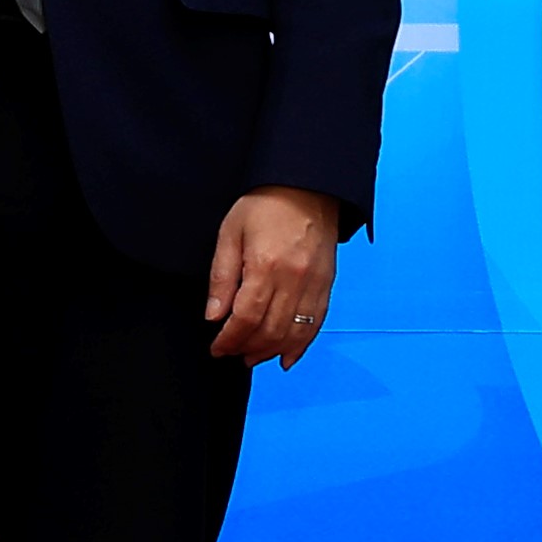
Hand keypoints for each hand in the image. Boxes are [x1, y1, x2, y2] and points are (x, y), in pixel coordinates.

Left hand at [207, 183, 352, 366]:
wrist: (307, 184)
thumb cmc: (265, 204)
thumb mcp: (230, 234)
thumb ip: (222, 278)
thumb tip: (214, 315)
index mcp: (266, 265)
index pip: (245, 318)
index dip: (228, 339)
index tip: (217, 347)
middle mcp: (294, 278)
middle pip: (270, 331)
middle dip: (247, 349)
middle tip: (232, 353)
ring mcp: (315, 283)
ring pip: (294, 333)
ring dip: (272, 351)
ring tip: (253, 357)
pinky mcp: (327, 283)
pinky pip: (316, 323)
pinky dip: (301, 344)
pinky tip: (287, 357)